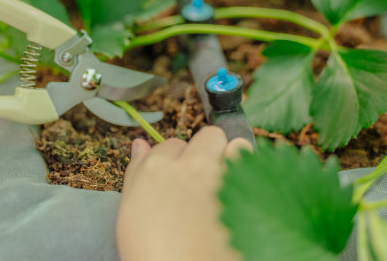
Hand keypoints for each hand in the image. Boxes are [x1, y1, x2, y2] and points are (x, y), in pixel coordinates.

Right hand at [117, 126, 251, 260]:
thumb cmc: (151, 252)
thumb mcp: (131, 213)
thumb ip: (136, 172)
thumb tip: (140, 144)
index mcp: (157, 170)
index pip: (171, 145)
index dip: (176, 162)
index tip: (179, 179)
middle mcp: (190, 166)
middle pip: (207, 137)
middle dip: (207, 151)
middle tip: (205, 178)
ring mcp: (222, 177)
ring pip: (235, 145)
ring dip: (234, 158)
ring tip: (229, 182)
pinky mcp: (249, 193)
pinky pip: (255, 168)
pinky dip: (252, 174)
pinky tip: (244, 191)